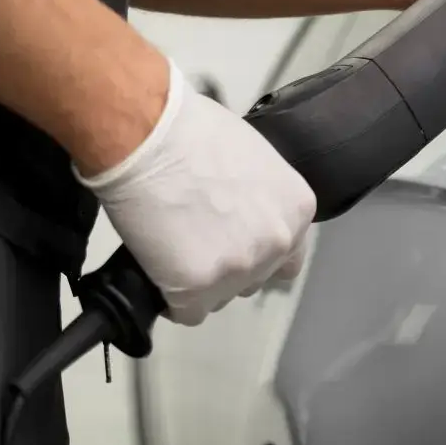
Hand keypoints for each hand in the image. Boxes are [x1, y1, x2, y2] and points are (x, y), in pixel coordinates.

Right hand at [76, 59, 315, 325]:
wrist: (148, 135)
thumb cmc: (190, 132)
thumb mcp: (254, 159)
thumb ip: (263, 198)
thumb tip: (245, 213)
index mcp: (297, 209)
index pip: (287, 257)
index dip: (254, 253)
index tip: (231, 245)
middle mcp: (277, 242)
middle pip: (252, 279)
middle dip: (224, 266)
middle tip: (193, 238)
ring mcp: (240, 267)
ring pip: (219, 297)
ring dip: (198, 281)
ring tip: (173, 243)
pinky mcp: (197, 286)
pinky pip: (186, 312)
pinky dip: (169, 297)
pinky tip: (158, 265)